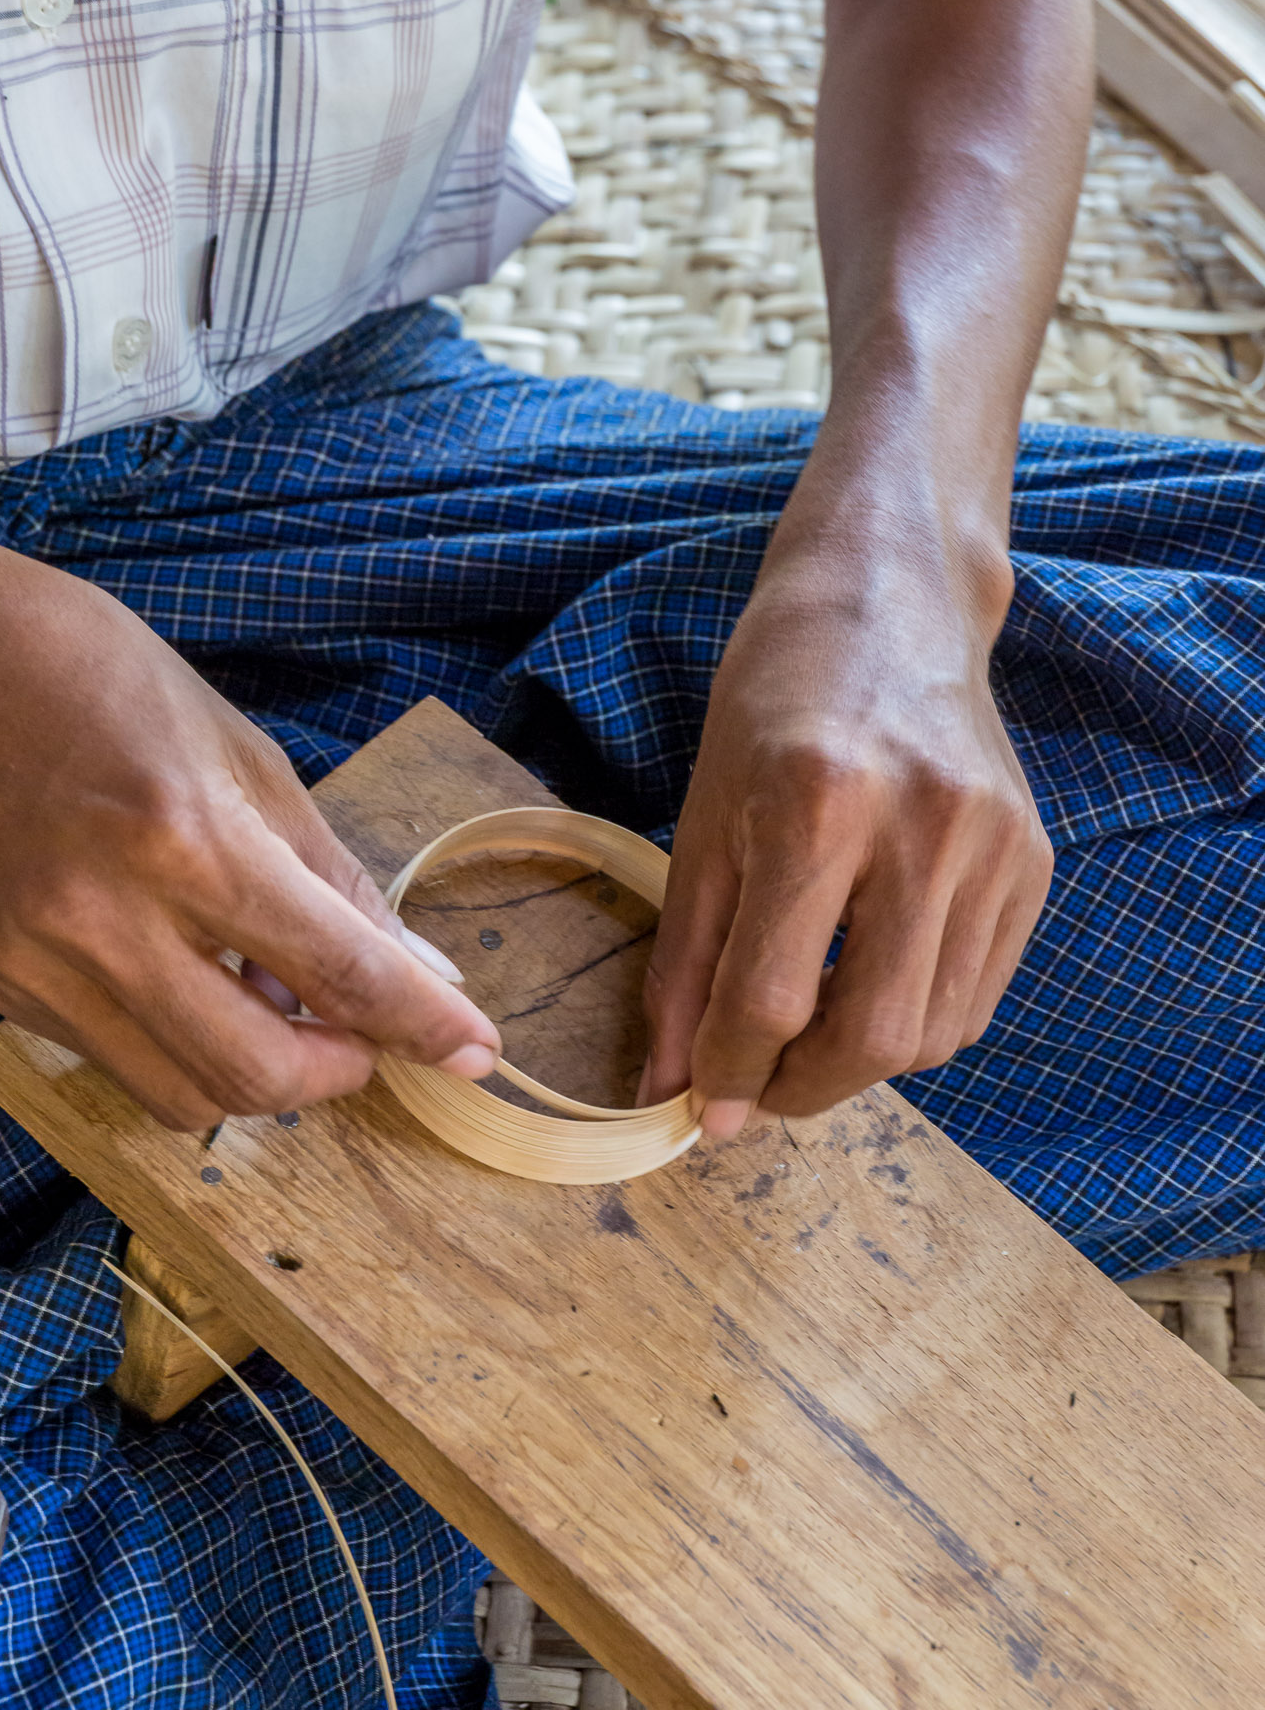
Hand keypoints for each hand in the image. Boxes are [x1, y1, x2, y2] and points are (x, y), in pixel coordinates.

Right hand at [0, 513, 500, 1129]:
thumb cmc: (103, 677)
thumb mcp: (249, 757)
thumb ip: (333, 879)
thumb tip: (412, 969)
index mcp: (183, 840)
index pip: (336, 971)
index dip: (420, 1026)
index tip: (476, 1053)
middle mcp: (102, 919)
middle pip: (253, 1075)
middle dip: (334, 1074)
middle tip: (365, 1036)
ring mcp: (39, 964)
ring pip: (181, 1096)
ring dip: (258, 1074)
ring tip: (278, 1002)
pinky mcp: (2, 984)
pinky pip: (119, 1060)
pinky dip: (182, 1044)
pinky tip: (199, 980)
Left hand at [640, 534, 1051, 1136]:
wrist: (886, 603)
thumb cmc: (772, 705)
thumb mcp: (703, 824)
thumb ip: (687, 967)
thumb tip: (675, 1091)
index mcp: (816, 805)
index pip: (772, 997)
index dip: (730, 1074)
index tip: (706, 1105)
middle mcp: (920, 826)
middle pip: (873, 1037)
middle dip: (804, 1090)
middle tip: (759, 1086)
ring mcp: (992, 845)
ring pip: (934, 1034)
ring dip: (861, 1065)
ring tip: (808, 1032)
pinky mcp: (1033, 859)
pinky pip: (977, 997)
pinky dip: (917, 1023)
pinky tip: (868, 986)